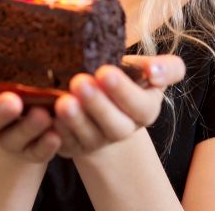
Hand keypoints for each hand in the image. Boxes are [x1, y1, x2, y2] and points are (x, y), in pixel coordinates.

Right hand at [0, 48, 61, 162]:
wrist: (35, 102)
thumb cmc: (14, 65)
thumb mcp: (5, 54)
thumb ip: (0, 44)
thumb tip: (17, 8)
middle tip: (10, 99)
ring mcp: (3, 137)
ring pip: (5, 139)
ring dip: (23, 128)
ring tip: (41, 114)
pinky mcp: (28, 151)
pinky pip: (33, 153)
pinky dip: (44, 145)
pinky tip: (55, 134)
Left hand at [52, 54, 185, 158]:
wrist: (100, 95)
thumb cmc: (125, 76)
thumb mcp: (148, 68)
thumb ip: (166, 68)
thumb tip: (154, 72)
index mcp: (145, 110)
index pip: (141, 105)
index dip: (124, 91)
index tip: (105, 71)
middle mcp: (123, 130)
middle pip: (115, 126)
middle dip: (97, 105)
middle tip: (80, 82)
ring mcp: (97, 142)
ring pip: (88, 136)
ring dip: (75, 120)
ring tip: (63, 101)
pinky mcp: (73, 147)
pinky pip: (65, 144)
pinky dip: (58, 131)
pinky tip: (49, 116)